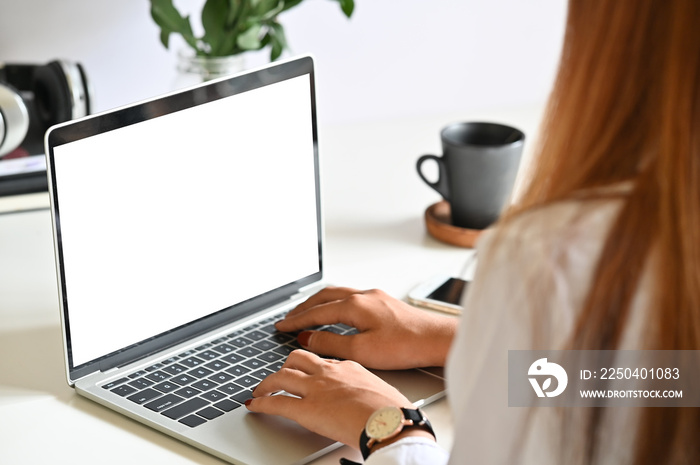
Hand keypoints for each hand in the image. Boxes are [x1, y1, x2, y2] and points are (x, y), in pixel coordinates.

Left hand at [245, 349, 413, 447]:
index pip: (324, 361)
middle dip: (286, 365)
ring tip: (260, 389)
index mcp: (349, 367)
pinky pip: (277, 403)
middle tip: (280, 374)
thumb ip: (368, 393)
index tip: (307, 369)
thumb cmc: (394, 411)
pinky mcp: (306, 410)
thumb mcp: (383, 392)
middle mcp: (329, 373)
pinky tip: (254, 406)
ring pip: (282, 377)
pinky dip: (261, 404)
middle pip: (298, 358)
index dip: (312, 366)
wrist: (392, 421)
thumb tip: (370, 403)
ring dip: (267, 383)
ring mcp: (316, 389)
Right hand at [276, 286, 456, 369]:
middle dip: (303, 308)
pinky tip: (335, 312)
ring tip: (305, 313)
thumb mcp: (362, 351)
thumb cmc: (407, 345)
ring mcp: (375, 296)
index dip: (296, 321)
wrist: (437, 339)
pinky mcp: (384, 302)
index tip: (281, 326)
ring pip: (337, 294)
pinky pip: (350, 297)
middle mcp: (363, 295)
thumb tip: (309, 339)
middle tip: (288, 319)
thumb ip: (331, 344)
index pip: (316, 312)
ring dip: (318, 303)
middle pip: (323, 297)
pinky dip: (334, 303)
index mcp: (355, 305)